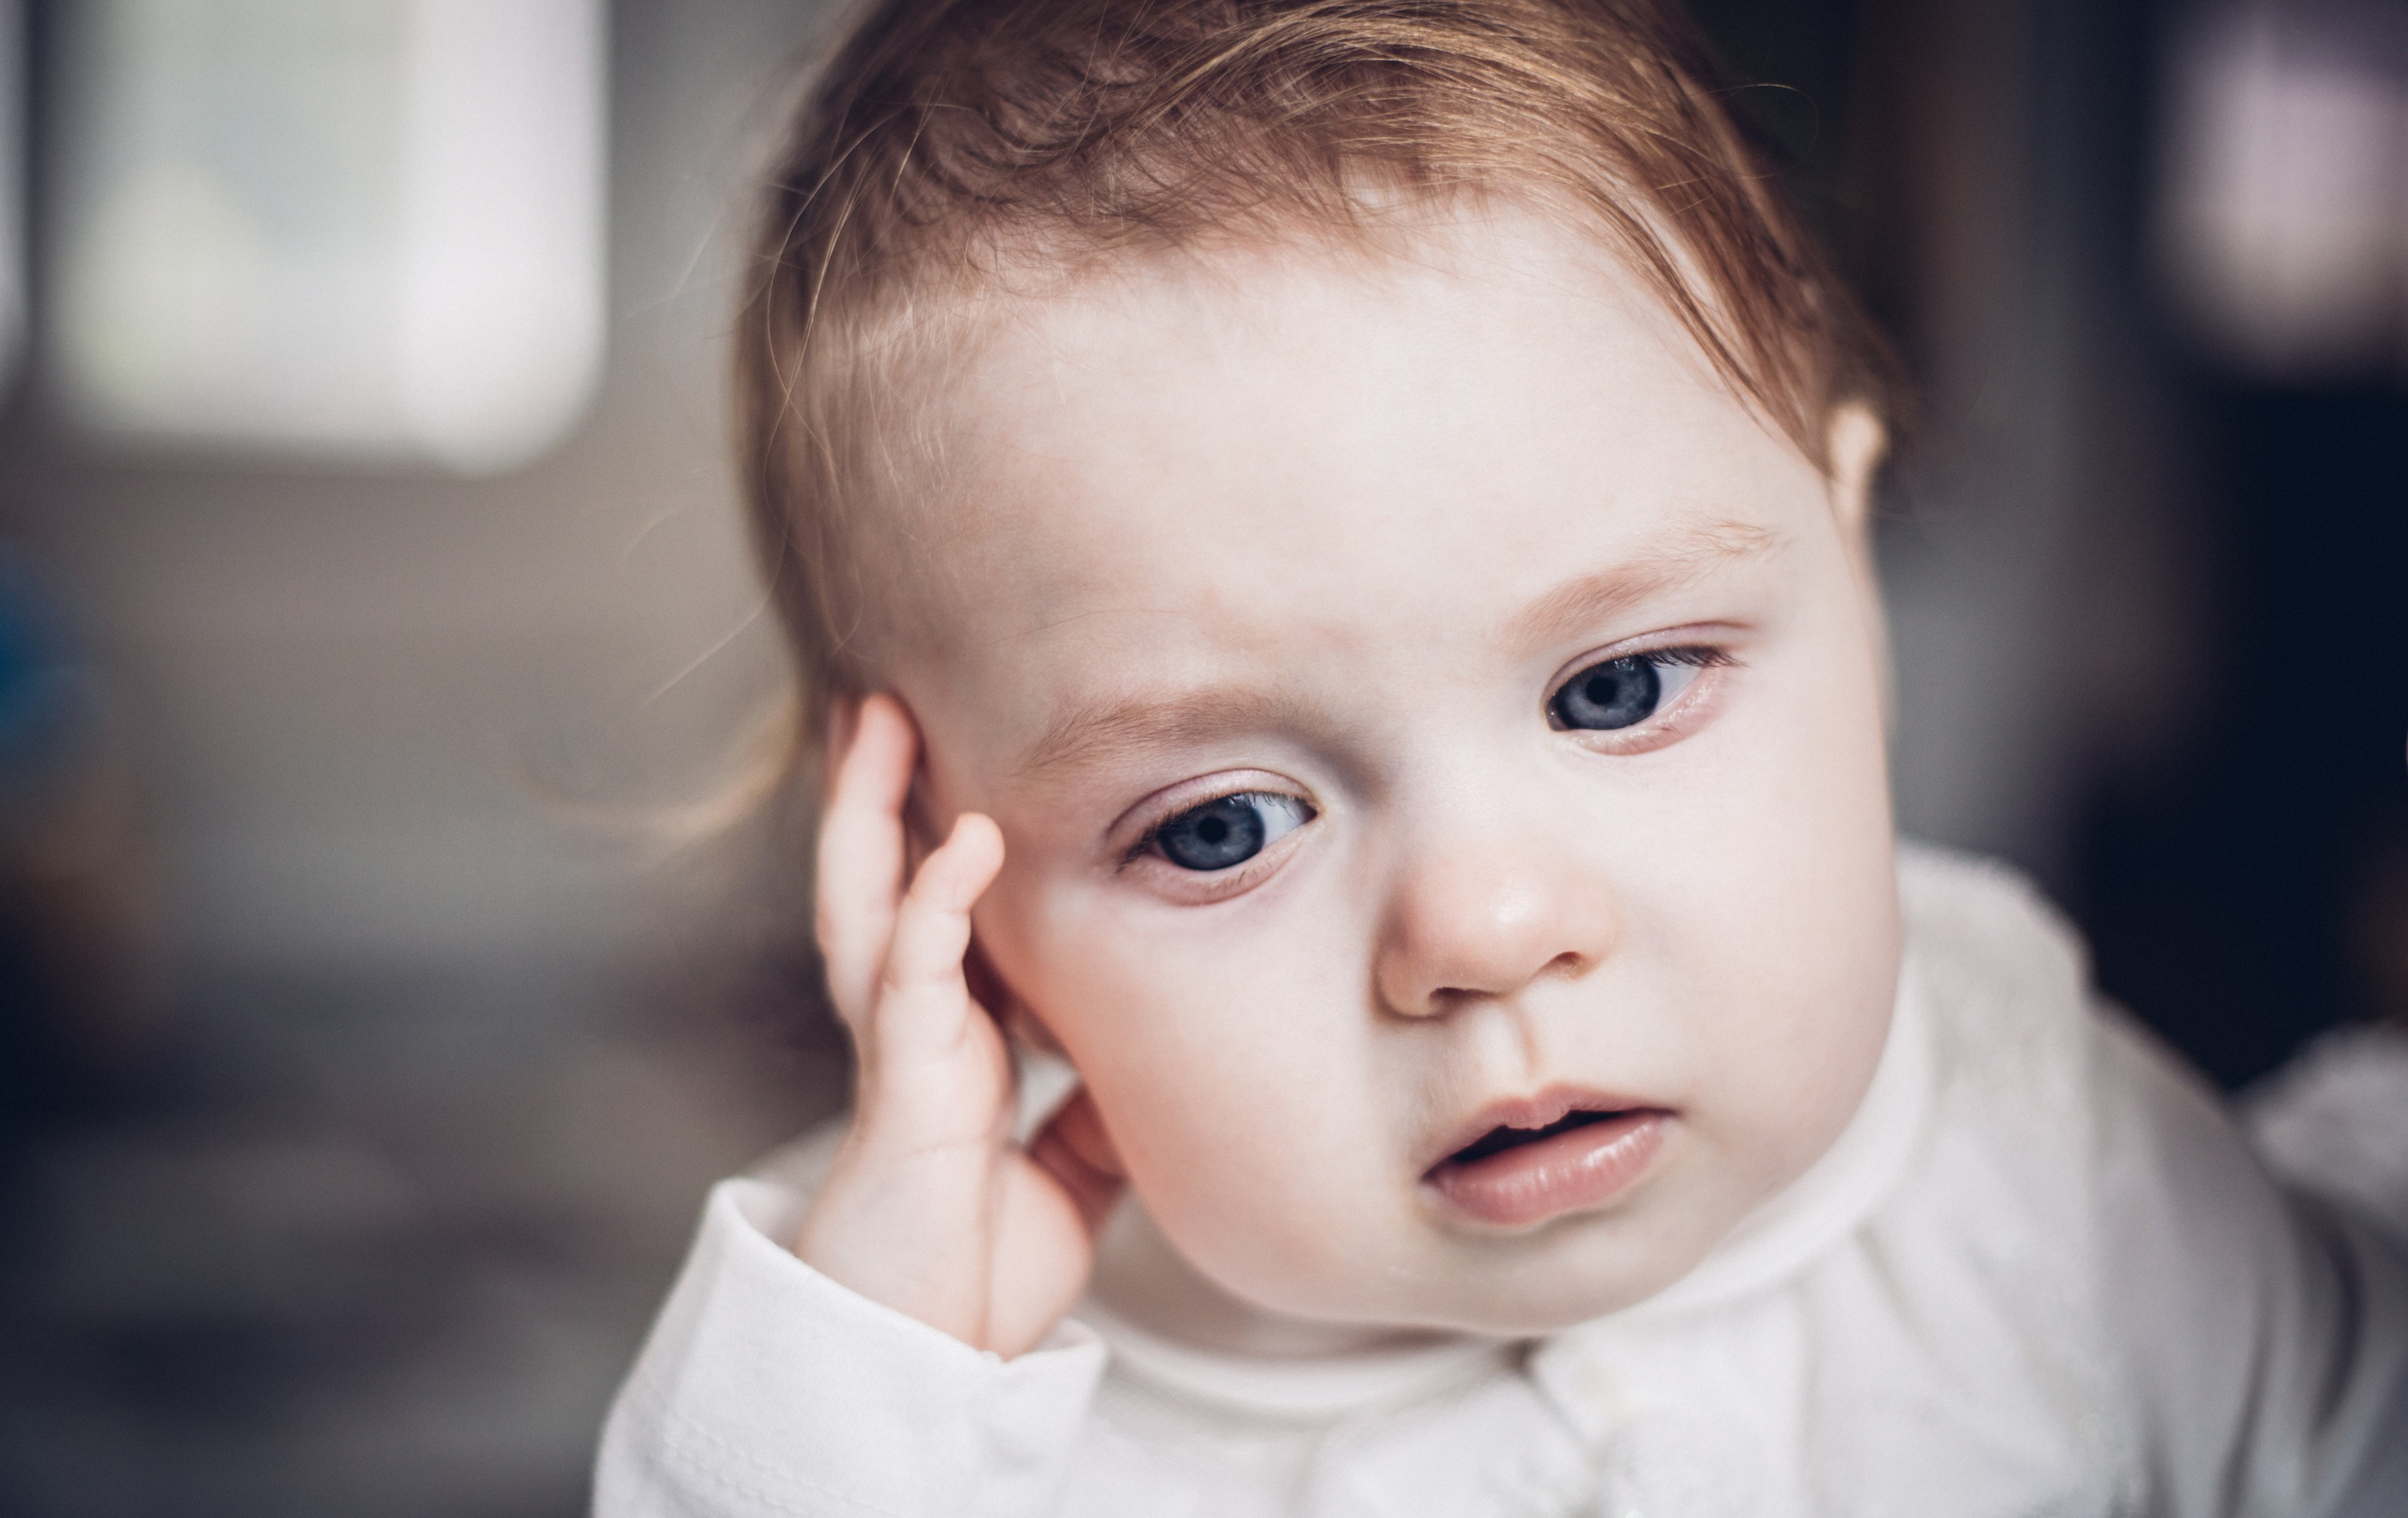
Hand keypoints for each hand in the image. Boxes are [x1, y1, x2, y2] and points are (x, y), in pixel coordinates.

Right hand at [794, 695, 1121, 1356]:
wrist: (933, 1355)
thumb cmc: (976, 1270)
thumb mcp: (1066, 1174)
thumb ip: (1095, 1111)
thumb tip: (1148, 1065)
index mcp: (947, 1046)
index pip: (935, 916)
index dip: (938, 842)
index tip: (958, 767)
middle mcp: (911, 1030)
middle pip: (878, 881)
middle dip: (876, 794)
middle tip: (883, 704)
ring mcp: (899, 1048)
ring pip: (867, 901)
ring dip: (870, 809)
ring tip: (881, 721)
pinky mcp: (901, 1083)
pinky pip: (911, 972)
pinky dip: (935, 901)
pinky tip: (963, 843)